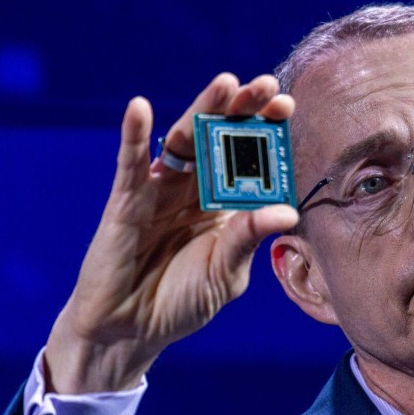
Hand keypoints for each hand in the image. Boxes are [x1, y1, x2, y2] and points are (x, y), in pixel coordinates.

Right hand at [44, 74, 298, 393]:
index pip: (249, 157)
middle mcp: (195, 188)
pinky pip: (130, 164)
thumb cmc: (183, 300)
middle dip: (242, 109)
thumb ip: (248, 239)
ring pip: (182, 141)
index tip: (287, 104)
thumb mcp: (225, 273)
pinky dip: (134, 135)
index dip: (265, 129)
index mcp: (225, 203)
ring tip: (225, 84)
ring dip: (201, 110)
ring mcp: (160, 190)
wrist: (132, 330)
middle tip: (265, 84)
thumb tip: (286, 212)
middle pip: (219, 138)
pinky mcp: (126, 202)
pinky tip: (140, 108)